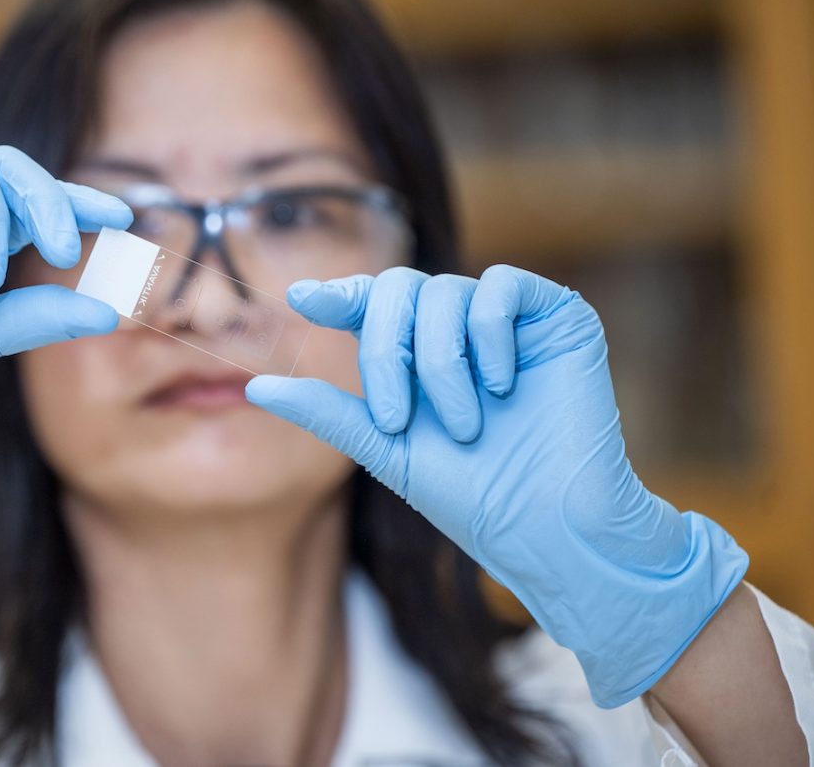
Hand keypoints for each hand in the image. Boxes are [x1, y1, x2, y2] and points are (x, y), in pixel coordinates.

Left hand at [245, 265, 748, 706]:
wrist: (549, 528)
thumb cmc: (470, 497)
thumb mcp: (384, 447)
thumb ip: (326, 410)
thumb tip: (256, 386)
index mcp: (418, 356)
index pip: (371, 304)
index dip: (337, 295)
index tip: (301, 299)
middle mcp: (461, 332)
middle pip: (398, 290)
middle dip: (385, 350)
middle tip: (396, 418)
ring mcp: (509, 322)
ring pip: (444, 291)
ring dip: (440, 362)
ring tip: (463, 425)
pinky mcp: (558, 317)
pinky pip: (502, 286)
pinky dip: (489, 333)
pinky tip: (500, 386)